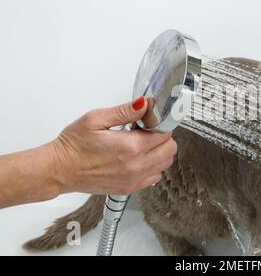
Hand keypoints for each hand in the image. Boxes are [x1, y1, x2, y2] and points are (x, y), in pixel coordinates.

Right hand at [51, 96, 176, 194]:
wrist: (59, 170)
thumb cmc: (74, 145)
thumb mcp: (96, 119)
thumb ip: (125, 111)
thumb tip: (145, 103)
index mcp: (130, 146)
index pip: (165, 134)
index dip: (159, 124)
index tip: (149, 121)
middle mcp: (136, 165)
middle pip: (170, 150)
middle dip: (162, 137)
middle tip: (145, 131)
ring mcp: (134, 179)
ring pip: (165, 164)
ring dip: (159, 152)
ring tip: (140, 144)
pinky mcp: (129, 188)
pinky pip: (154, 177)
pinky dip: (152, 166)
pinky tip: (137, 158)